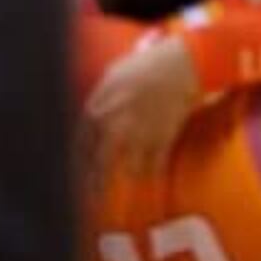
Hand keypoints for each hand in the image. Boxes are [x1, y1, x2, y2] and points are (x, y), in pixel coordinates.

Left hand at [83, 32, 201, 184]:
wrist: (183, 62)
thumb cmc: (148, 64)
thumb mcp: (113, 74)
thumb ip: (99, 98)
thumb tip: (90, 117)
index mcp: (99, 107)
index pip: (80, 145)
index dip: (78, 164)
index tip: (77, 176)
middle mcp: (115, 124)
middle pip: (100, 164)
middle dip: (96, 184)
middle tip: (94, 198)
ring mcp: (140, 133)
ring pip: (129, 170)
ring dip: (130, 175)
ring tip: (129, 182)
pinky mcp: (163, 138)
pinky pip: (154, 167)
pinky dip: (152, 173)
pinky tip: (151, 174)